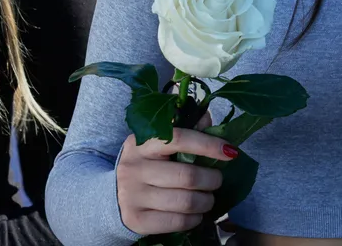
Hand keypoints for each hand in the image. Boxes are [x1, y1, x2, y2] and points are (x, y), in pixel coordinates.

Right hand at [116, 114, 235, 235]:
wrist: (112, 197)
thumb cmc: (146, 166)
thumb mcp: (158, 146)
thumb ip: (184, 130)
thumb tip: (208, 119)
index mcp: (141, 143)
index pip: (179, 139)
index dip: (208, 145)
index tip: (230, 152)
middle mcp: (134, 168)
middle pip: (186, 176)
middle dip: (212, 180)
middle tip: (217, 181)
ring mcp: (133, 196)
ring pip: (185, 201)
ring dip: (206, 201)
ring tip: (208, 198)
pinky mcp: (136, 220)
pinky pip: (177, 222)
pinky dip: (194, 219)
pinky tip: (196, 213)